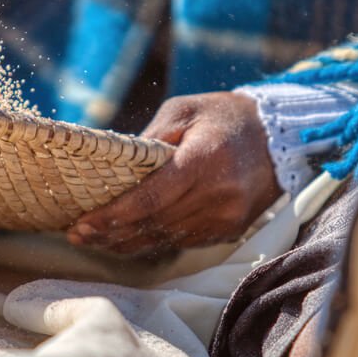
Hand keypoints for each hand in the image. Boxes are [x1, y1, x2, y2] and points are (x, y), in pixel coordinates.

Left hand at [68, 92, 279, 254]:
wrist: (280, 136)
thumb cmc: (223, 116)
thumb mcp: (182, 112)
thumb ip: (148, 140)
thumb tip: (112, 169)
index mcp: (203, 162)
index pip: (149, 200)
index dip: (112, 217)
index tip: (81, 224)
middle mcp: (217, 196)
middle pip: (153, 225)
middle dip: (110, 234)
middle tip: (76, 235)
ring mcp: (225, 219)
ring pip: (165, 240)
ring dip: (126, 244)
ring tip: (94, 240)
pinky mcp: (229, 231)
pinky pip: (182, 243)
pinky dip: (152, 242)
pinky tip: (127, 240)